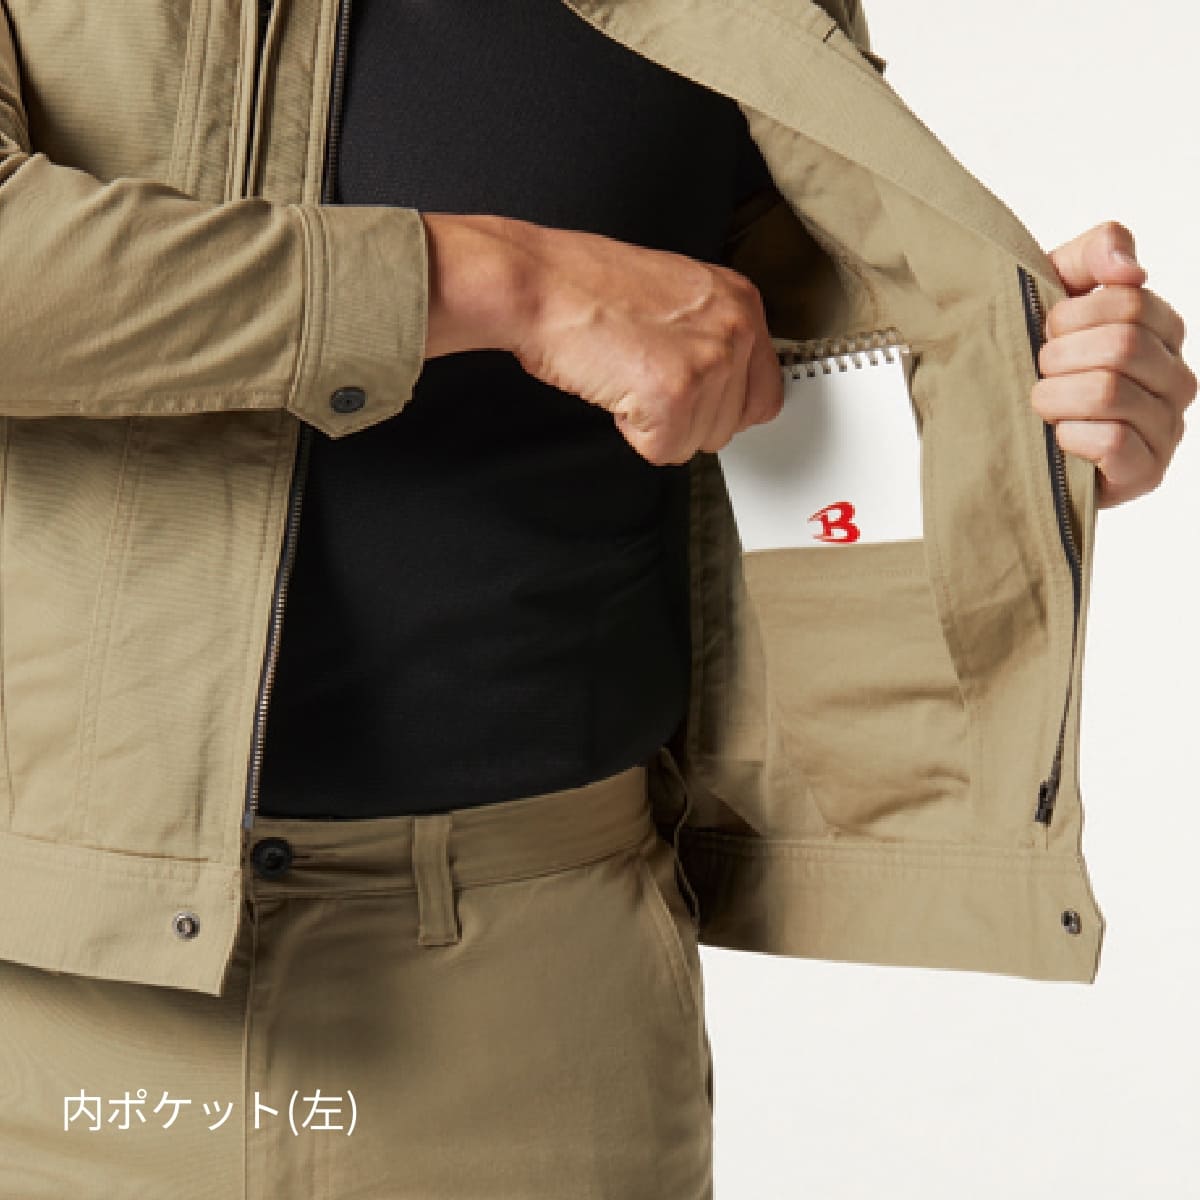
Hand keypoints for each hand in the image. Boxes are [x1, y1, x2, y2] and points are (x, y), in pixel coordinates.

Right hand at [499, 219, 783, 464]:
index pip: (764, 394)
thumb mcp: (677, 294)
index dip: (720, 408)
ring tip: (626, 374)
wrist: (541, 283)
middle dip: (683, 417)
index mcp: (741, 302)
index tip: (693, 400)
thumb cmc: (588, 285)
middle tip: (642, 375)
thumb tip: (726, 389)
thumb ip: (712, 336)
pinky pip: (663, 449)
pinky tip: (616, 386)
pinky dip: (632, 431)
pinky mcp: (674, 396)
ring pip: (695, 442)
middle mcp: (735, 330)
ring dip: (655, 423)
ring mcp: (708, 363)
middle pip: (729, 427)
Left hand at [1034, 221, 1195, 508]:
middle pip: (1121, 346)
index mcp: (1162, 331)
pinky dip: (1068, 436)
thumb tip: (1132, 270)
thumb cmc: (1032, 360)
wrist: (1002, 435)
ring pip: (1109, 392)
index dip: (1070, 316)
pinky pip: (1111, 440)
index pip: (1129, 302)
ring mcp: (1167, 429)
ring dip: (1054, 397)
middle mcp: (1176, 379)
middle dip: (1058, 358)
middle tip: (1040, 374)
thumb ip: (1094, 254)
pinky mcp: (1146, 473)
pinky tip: (1057, 438)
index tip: (1048, 334)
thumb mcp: (1054, 291)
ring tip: (1042, 406)